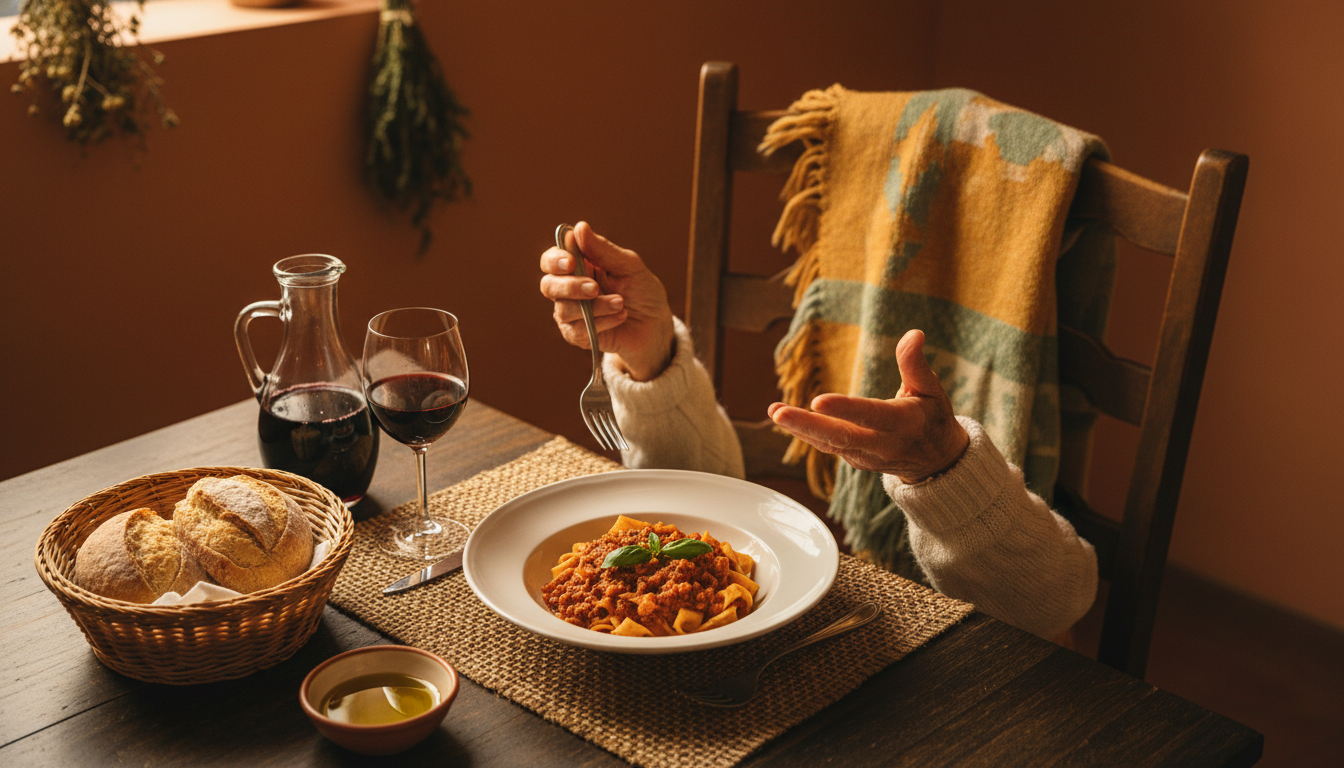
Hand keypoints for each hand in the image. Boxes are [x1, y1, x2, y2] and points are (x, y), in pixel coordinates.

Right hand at [539, 222, 674, 380]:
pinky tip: (620, 316)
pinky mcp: (578, 335)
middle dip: (569, 287)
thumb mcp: (629, 266)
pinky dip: (602, 322)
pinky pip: (577, 331)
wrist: (656, 324)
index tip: (570, 262)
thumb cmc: (642, 291)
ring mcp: (571, 314)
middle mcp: (568, 289)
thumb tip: (579, 227)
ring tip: (621, 303)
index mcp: (578, 266)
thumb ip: (603, 250)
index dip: (554, 260)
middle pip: (548, 286)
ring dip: (595, 307)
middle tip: (594, 288)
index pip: (551, 260)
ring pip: (564, 310)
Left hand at [767, 329, 968, 482]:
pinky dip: (805, 433)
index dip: (845, 410)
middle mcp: (882, 445)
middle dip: (807, 425)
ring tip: (774, 411)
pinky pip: (826, 447)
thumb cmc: (932, 417)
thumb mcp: (931, 390)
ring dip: (799, 429)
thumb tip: (914, 333)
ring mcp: (865, 457)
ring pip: (828, 444)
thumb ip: (915, 364)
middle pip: (840, 437)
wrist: (936, 462)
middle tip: (779, 413)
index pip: (871, 416)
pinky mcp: (854, 461)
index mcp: (903, 424)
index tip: (818, 400)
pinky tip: (783, 417)